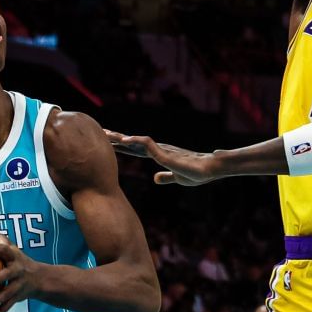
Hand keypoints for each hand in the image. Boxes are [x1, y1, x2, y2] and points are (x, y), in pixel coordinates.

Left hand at [0, 239, 43, 311]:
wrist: (43, 279)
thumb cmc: (19, 260)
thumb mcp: (13, 249)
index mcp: (15, 257)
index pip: (4, 251)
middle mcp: (18, 271)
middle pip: (6, 275)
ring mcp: (18, 286)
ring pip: (6, 295)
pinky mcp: (17, 299)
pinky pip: (5, 309)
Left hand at [106, 131, 223, 186]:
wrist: (211, 169)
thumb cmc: (197, 173)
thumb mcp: (177, 177)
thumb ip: (166, 177)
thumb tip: (155, 179)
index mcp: (159, 155)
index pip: (135, 150)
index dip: (121, 146)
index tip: (107, 143)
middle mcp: (158, 150)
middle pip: (132, 143)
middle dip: (115, 139)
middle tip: (99, 133)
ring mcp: (161, 150)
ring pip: (136, 141)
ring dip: (121, 138)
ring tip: (106, 134)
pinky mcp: (166, 153)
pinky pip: (148, 145)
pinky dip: (135, 142)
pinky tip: (124, 140)